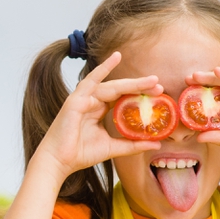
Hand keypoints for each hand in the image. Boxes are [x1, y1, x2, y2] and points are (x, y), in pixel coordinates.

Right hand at [34, 52, 162, 181]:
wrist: (60, 161)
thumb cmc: (80, 153)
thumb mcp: (112, 148)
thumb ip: (132, 144)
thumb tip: (157, 142)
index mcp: (99, 110)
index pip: (123, 97)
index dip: (140, 94)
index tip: (159, 94)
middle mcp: (92, 101)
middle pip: (120, 89)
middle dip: (140, 86)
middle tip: (159, 85)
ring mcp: (84, 99)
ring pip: (112, 86)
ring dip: (131, 82)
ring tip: (151, 81)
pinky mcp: (76, 100)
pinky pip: (92, 80)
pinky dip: (103, 68)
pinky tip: (116, 57)